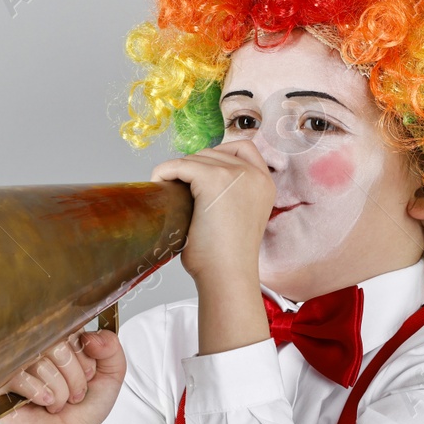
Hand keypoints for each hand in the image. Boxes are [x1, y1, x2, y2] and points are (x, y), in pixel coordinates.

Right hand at [0, 328, 126, 423]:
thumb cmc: (84, 407)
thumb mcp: (111, 375)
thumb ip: (111, 347)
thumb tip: (91, 337)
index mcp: (58, 337)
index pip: (71, 329)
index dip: (84, 357)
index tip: (88, 375)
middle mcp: (35, 345)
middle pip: (56, 345)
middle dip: (74, 377)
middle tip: (74, 394)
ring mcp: (15, 363)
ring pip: (40, 362)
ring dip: (59, 391)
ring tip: (57, 402)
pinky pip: (18, 376)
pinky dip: (38, 393)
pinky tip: (43, 403)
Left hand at [149, 138, 274, 284]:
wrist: (227, 275)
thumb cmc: (226, 258)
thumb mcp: (238, 218)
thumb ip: (229, 195)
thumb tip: (194, 182)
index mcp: (265, 183)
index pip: (244, 148)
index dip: (218, 154)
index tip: (199, 170)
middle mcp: (254, 174)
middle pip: (214, 152)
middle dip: (192, 168)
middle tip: (178, 189)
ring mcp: (236, 174)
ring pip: (196, 158)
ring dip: (179, 171)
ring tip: (169, 191)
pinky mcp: (213, 179)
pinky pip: (180, 165)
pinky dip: (165, 171)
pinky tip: (158, 183)